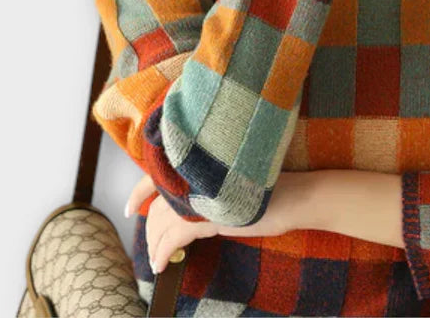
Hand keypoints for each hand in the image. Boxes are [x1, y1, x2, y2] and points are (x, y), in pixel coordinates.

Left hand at [125, 171, 315, 274]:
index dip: (139, 190)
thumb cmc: (274, 190)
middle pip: (159, 203)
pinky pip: (175, 237)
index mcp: (205, 165)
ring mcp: (205, 195)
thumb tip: (191, 204)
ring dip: (155, 243)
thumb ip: (211, 190)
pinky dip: (163, 252)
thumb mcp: (236, 187)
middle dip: (150, 229)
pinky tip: (161, 264)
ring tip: (156, 258)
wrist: (299, 196)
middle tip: (151, 244)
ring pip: (163, 221)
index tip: (130, 206)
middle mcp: (200, 176)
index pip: (161, 173)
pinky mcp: (212, 216)